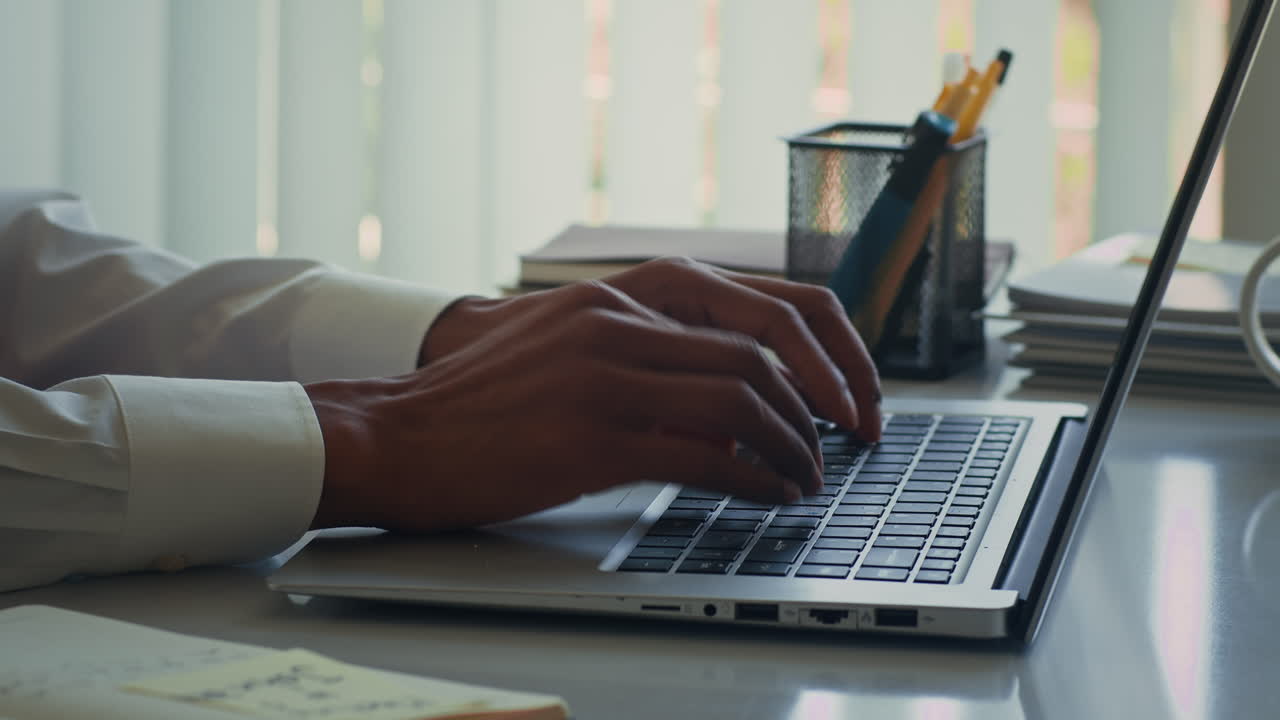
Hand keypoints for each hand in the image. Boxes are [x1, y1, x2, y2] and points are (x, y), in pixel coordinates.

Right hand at [309, 257, 880, 531]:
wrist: (395, 435)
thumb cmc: (482, 402)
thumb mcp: (567, 344)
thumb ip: (642, 346)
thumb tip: (730, 382)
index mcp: (620, 293)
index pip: (758, 303)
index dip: (823, 348)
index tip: (848, 391)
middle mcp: (620, 321)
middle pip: (764, 350)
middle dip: (825, 399)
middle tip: (847, 439)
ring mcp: (607, 376)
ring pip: (745, 399)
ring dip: (794, 446)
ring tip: (807, 477)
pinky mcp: (594, 438)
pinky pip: (707, 454)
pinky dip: (756, 478)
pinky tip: (771, 496)